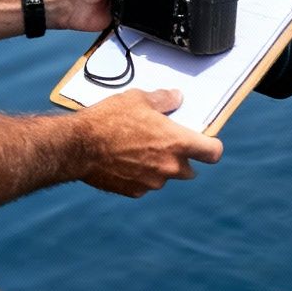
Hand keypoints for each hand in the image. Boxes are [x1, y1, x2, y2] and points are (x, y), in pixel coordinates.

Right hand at [74, 89, 222, 197]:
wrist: (78, 146)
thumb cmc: (108, 120)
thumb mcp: (137, 99)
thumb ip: (163, 100)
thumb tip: (176, 98)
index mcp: (177, 143)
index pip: (213, 152)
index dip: (211, 147)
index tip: (206, 143)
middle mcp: (170, 167)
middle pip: (191, 169)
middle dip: (181, 159)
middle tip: (164, 144)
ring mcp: (153, 182)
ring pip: (165, 177)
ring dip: (159, 167)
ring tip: (137, 150)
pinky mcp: (136, 192)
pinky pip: (145, 184)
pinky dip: (140, 176)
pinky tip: (124, 161)